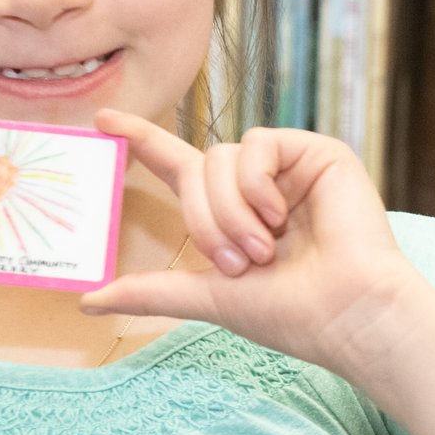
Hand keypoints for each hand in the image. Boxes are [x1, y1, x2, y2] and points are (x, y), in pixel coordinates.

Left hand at [79, 114, 428, 378]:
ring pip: (222, 156)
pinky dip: (257, 186)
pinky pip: (258, 146)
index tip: (102, 120)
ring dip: (230, 210)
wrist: (348, 313)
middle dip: (204, 219)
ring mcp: (289, 167)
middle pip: (197, 168)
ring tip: (263, 249)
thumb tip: (86, 301)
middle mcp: (259, 186)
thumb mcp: (210, 297)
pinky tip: (281, 216)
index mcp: (234, 213)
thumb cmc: (292, 314)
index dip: (142, 141)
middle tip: (235, 263)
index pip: (180, 166)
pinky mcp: (318, 153)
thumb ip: (152, 291)